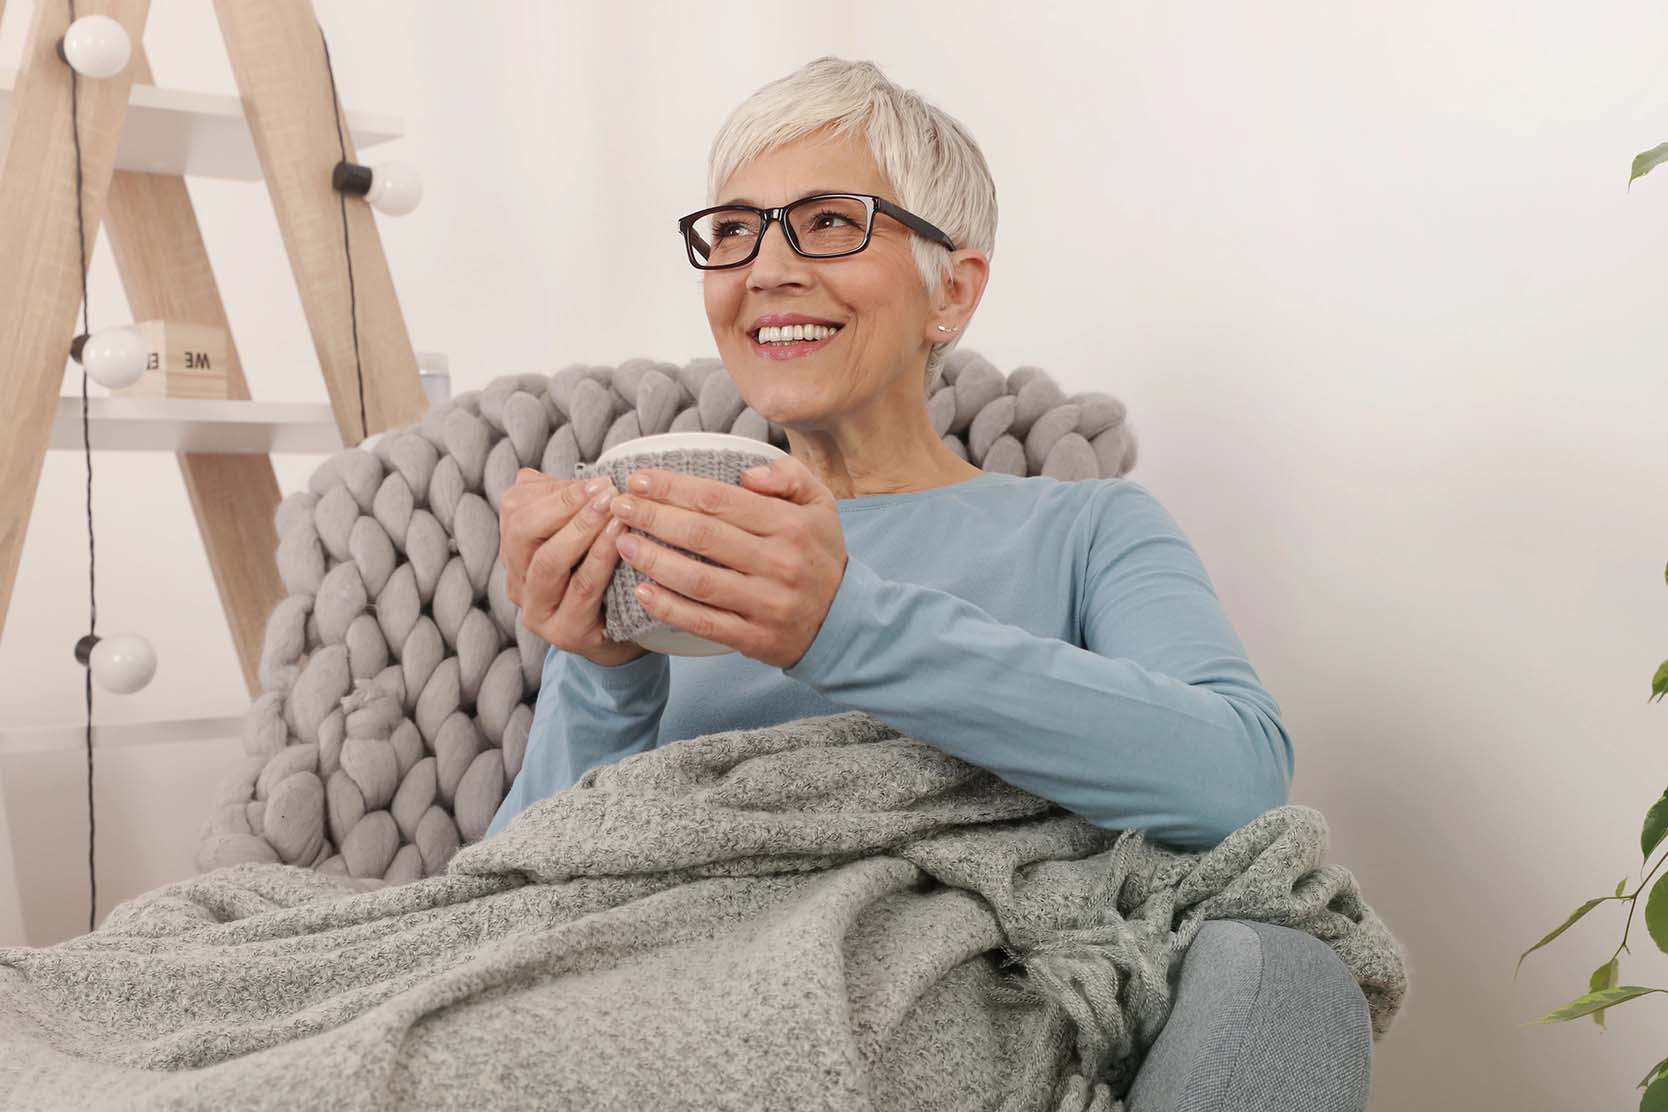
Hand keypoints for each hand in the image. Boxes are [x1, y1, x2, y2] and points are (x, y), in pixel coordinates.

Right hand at [500, 468, 650, 666]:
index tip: (599, 479)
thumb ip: (572, 507)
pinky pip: (581, 588)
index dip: (557, 491)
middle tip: (607, 491)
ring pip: (549, 561)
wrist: (625, 633)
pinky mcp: (565, 633)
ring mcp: (537, 611)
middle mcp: (517, 582)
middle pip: (522, 533)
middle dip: (566, 506)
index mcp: (515, 551)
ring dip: (584, 529)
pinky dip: (601, 558)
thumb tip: (581, 479)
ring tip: (615, 509)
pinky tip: (622, 538)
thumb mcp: (583, 535)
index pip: (515, 509)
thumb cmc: (604, 576)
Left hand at [605, 456, 846, 669]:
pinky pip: (704, 623)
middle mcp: (779, 563)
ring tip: (622, 542)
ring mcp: (766, 604)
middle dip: (653, 517)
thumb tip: (746, 474)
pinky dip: (669, 608)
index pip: (720, 500)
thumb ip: (788, 476)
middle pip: (703, 536)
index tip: (640, 479)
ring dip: (654, 560)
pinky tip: (642, 592)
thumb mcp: (821, 504)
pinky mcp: (755, 638)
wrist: (844, 621)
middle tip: (620, 505)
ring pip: (699, 580)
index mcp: (790, 525)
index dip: (674, 488)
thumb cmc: (820, 554)